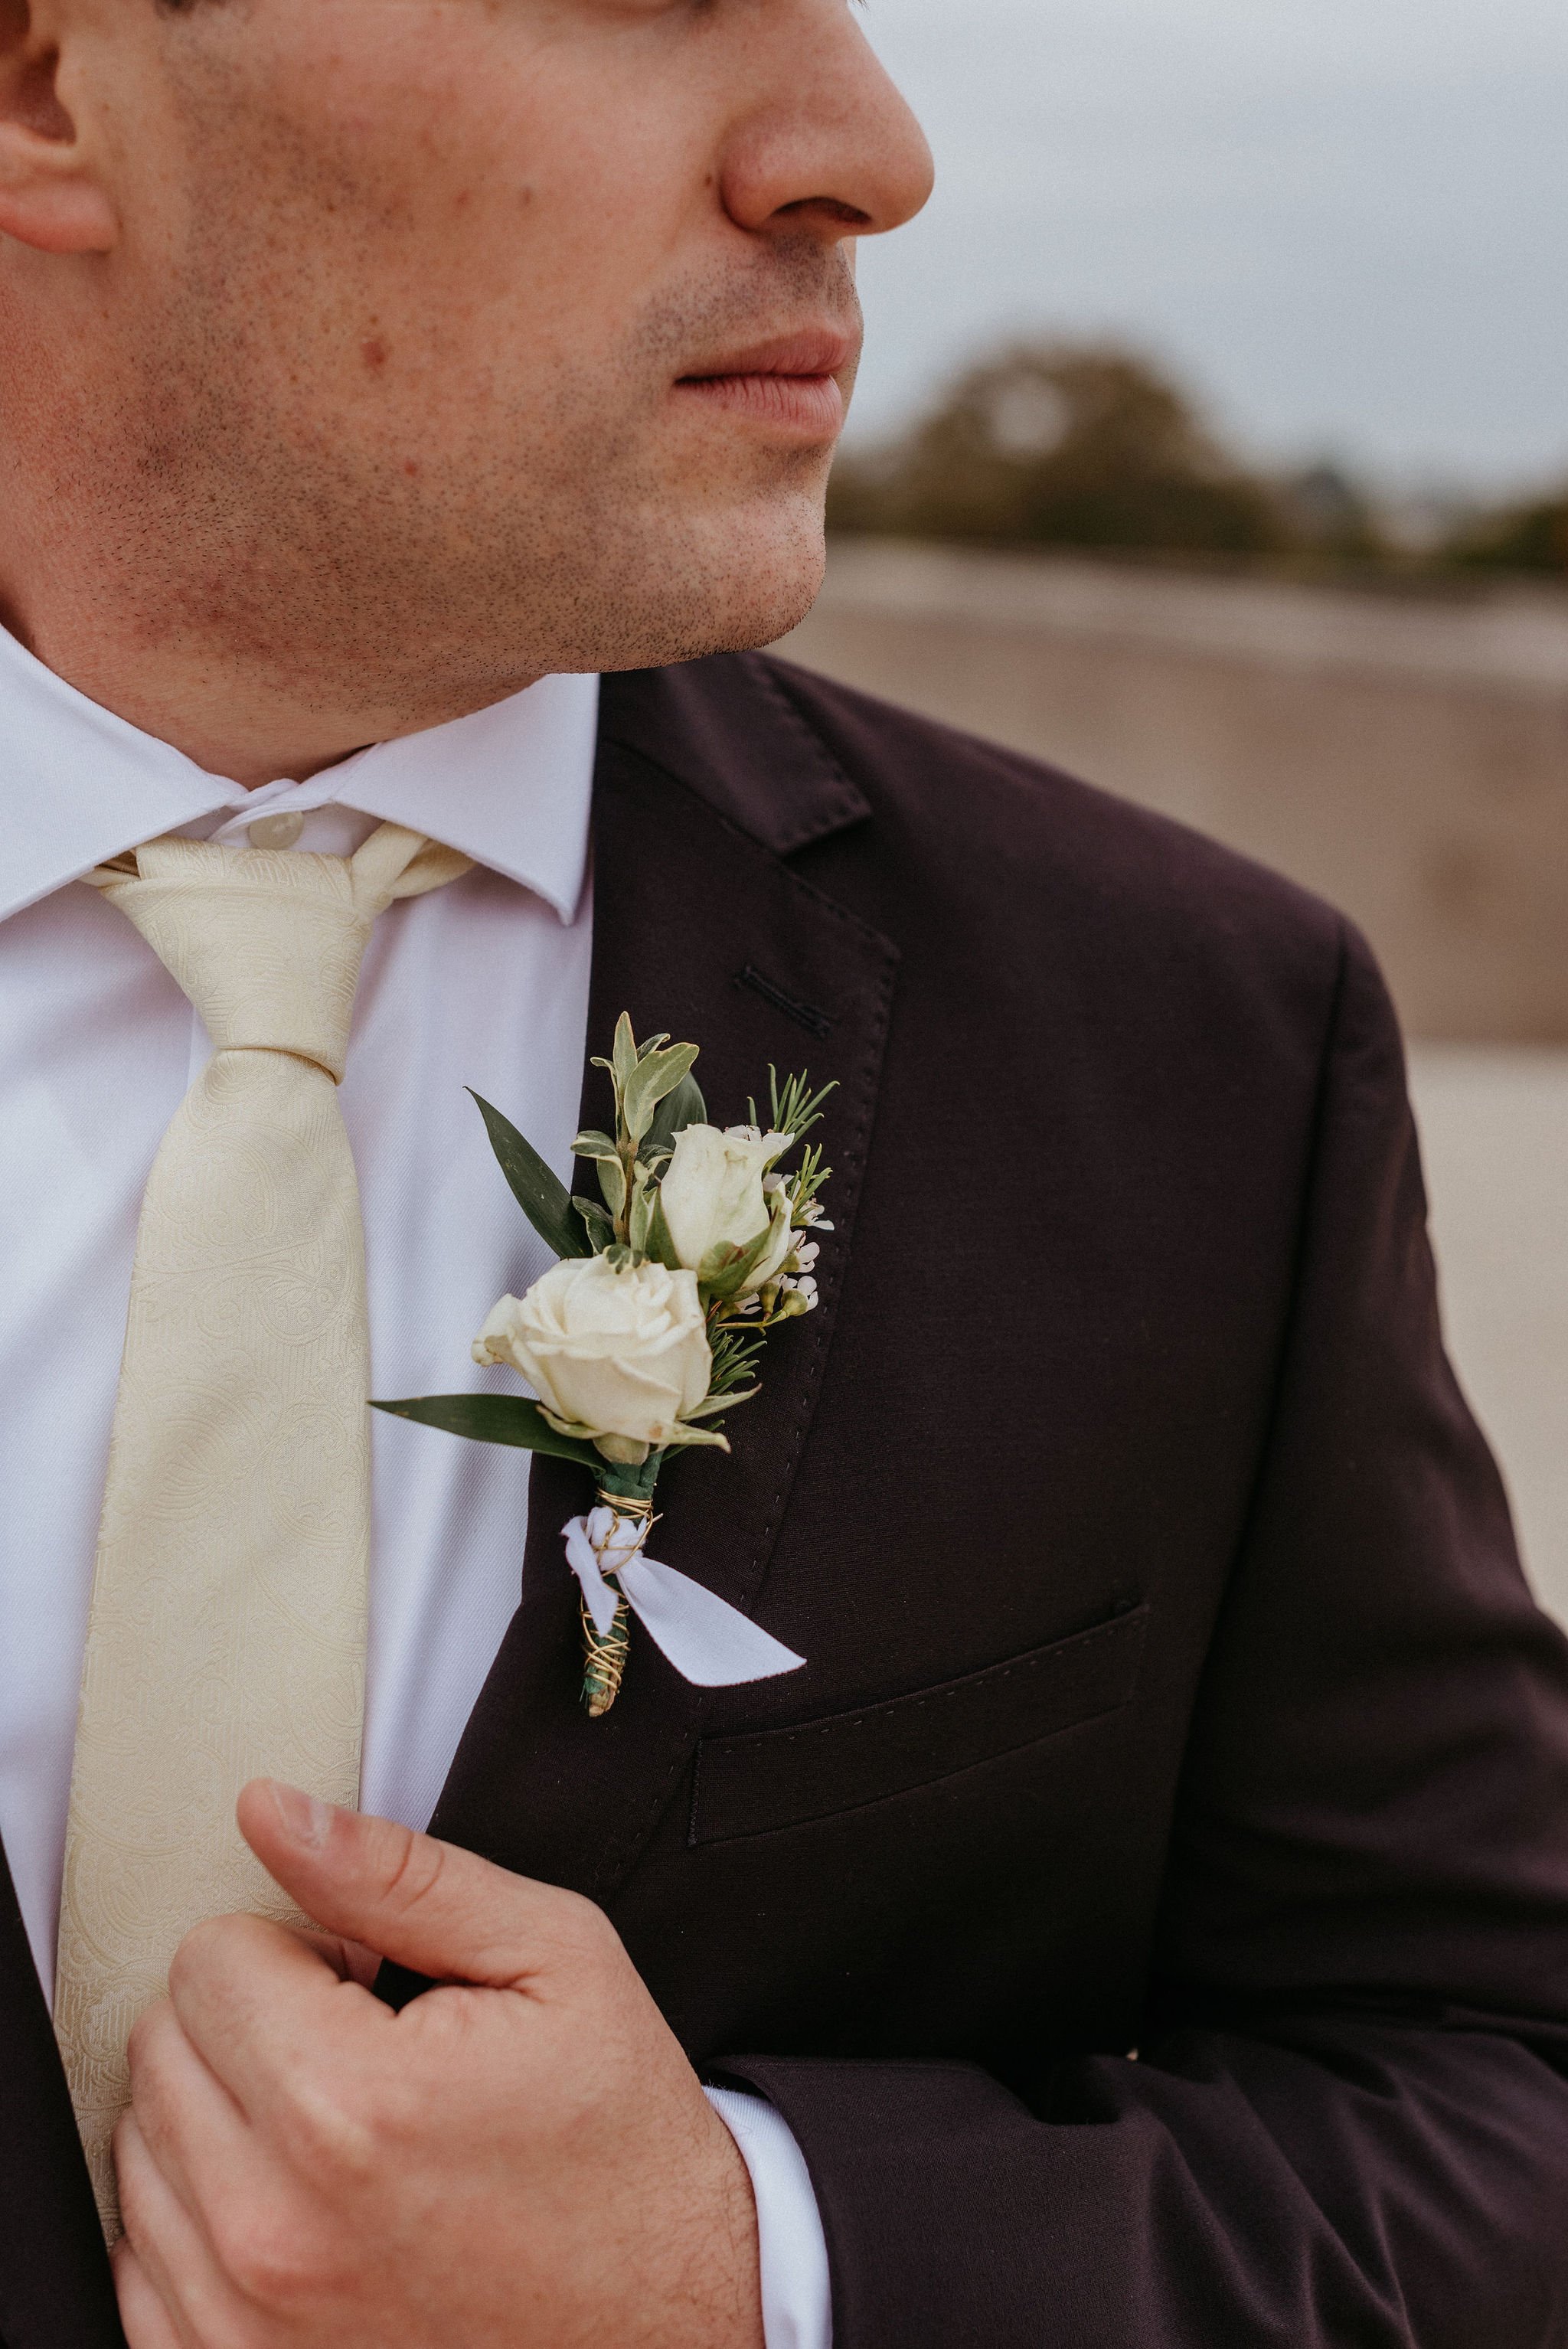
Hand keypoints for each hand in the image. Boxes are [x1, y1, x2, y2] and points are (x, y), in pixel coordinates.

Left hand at [112, 1782, 763, 2348]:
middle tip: (364, 2048)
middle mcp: (273, 2226)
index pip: (211, 1955)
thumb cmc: (620, 2145)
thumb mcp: (554, 1960)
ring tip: (345, 2133)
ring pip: (140, 2146)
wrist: (667, 2322)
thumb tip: (272, 1812)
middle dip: (252, 2018)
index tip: (369, 1982)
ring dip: (223, 2115)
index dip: (301, 1944)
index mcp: (351, 2106)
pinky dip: (205, 2214)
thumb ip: (399, 1877)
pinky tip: (306, 2205)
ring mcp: (240, 2320)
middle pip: (161, 2043)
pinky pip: (138, 2258)